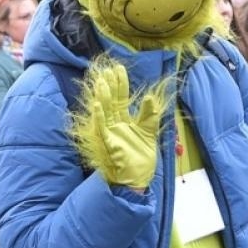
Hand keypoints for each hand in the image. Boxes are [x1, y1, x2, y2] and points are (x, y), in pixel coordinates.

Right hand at [76, 62, 161, 191]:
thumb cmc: (141, 157)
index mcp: (125, 121)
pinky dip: (99, 117)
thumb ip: (150, 115)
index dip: (121, 84)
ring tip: (101, 82)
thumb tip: (149, 97)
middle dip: (110, 86)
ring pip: (105, 112)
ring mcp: (111, 134)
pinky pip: (102, 129)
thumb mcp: (150, 132)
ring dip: (103, 97)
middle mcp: (116, 125)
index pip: (122, 98)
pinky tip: (97, 105)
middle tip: (107, 69)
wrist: (139, 178)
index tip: (119, 68)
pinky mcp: (109, 144)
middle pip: (112, 102)